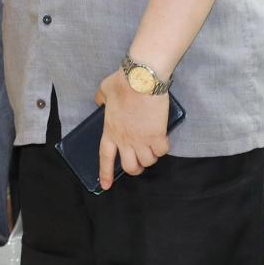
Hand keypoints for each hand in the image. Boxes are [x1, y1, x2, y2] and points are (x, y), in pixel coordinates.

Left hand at [94, 70, 171, 189]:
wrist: (141, 79)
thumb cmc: (123, 82)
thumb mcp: (104, 90)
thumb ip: (101, 98)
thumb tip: (100, 102)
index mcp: (110, 130)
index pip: (106, 157)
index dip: (105, 173)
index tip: (106, 186)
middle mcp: (125, 140)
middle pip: (129, 167)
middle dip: (135, 168)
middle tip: (139, 162)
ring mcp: (141, 140)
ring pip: (147, 162)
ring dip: (150, 158)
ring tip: (152, 149)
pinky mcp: (157, 136)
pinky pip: (162, 151)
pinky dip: (163, 148)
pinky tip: (163, 140)